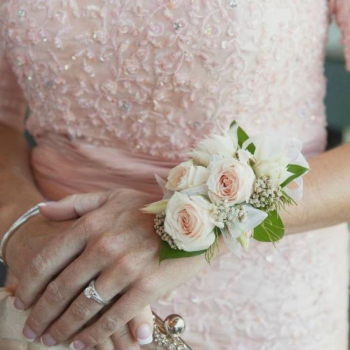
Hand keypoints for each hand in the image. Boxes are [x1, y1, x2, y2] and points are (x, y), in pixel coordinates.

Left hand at [6, 203, 151, 349]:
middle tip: (33, 329)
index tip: (21, 300)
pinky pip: (113, 317)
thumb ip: (74, 203)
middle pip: (61, 288)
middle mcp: (105, 246)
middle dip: (42, 314)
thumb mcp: (112, 197)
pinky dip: (94, 334)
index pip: (47, 260)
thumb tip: (40, 210)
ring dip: (64, 328)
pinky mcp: (148, 287)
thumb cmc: (149, 207)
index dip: (29, 284)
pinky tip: (82, 343)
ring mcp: (127, 268)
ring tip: (54, 339)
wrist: (196, 218)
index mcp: (92, 224)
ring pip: (84, 307)